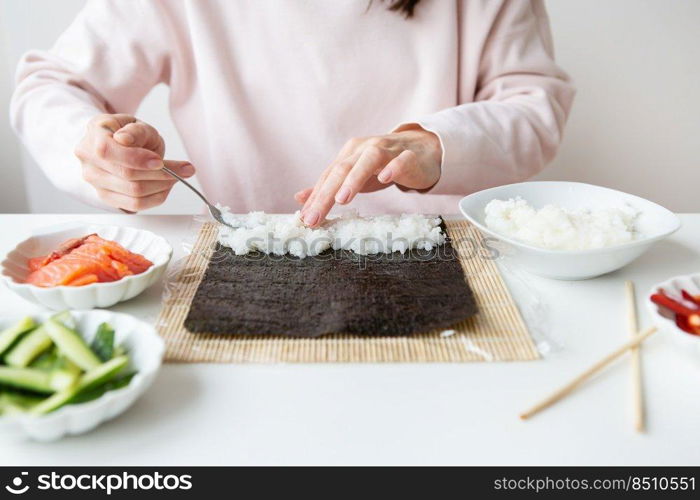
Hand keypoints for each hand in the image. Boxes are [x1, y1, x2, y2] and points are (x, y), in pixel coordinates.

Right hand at [75, 113, 194, 211]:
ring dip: (162, 186)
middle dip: (161, 174)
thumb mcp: (137, 124)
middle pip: (126, 175)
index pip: (108, 151)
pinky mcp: (106, 197)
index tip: (160, 161)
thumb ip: (136, 131)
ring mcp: (94, 180)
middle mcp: (88, 159)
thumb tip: (125, 139)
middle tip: (184, 169)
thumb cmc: (130, 133)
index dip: (137, 159)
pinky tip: (165, 187)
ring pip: (133, 193)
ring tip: (176, 176)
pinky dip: (156, 197)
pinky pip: (135, 205)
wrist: (120, 145)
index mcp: (93, 133)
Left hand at [296, 125, 441, 226]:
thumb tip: (299, 199)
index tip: (305, 220)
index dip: (316, 197)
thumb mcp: (354, 176)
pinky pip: (401, 160)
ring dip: (354, 178)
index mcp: (349, 154)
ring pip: (369, 160)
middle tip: (315, 217)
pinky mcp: (409, 156)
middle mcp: (365, 149)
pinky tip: (384, 178)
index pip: (329, 176)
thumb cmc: (383, 165)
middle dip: (326, 194)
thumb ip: (329, 187)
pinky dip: (392, 168)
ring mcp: (388, 150)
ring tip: (341, 199)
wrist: (421, 148)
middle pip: (342, 169)